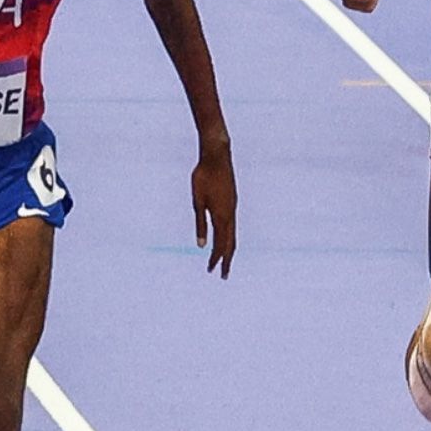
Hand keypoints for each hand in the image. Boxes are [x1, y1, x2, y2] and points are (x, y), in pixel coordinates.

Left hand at [190, 143, 237, 278]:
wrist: (217, 155)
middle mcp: (231, 214)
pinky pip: (233, 224)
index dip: (215, 258)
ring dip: (229, 248)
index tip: (210, 271)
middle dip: (226, 260)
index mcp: (222, 215)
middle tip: (223, 276)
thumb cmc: (203, 176)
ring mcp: (233, 207)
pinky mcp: (232, 201)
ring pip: (233, 233)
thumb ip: (200, 224)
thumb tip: (201, 246)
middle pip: (231, 243)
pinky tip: (225, 236)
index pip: (220, 244)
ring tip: (225, 260)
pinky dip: (229, 236)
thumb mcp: (197, 202)